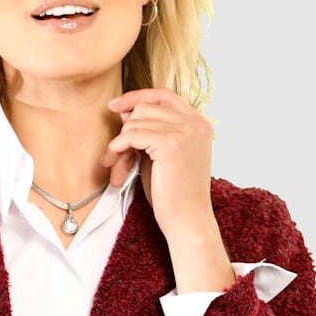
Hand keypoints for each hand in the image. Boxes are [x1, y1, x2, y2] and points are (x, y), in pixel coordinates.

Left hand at [102, 87, 216, 236]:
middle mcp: (196, 123)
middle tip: (116, 157)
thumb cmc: (173, 195)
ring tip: (118, 168)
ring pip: (135, 121)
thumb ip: (149, 131)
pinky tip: (115, 165)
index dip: (137, 96)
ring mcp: (185, 131)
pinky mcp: (171, 143)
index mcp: (199, 123)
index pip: (164, 95)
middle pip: (145, 107)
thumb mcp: (161, 155)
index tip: (116, 106)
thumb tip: (125, 109)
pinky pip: (131, 135)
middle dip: (124, 131)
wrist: (187, 221)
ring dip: (119, 144)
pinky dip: (117, 148)